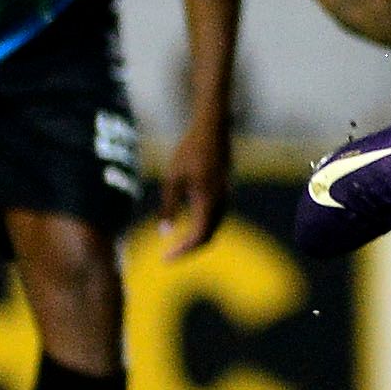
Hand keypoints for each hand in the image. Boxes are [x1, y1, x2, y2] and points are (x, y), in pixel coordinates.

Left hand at [153, 115, 229, 258]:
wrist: (213, 130)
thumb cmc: (190, 151)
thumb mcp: (172, 179)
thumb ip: (169, 207)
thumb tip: (165, 233)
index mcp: (208, 202)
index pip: (198, 238)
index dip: (183, 252)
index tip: (165, 258)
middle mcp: (220, 204)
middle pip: (208, 237)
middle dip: (189, 249)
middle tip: (169, 256)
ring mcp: (225, 198)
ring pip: (213, 229)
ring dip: (196, 239)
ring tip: (176, 244)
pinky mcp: (224, 192)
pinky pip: (215, 218)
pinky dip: (202, 228)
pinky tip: (187, 225)